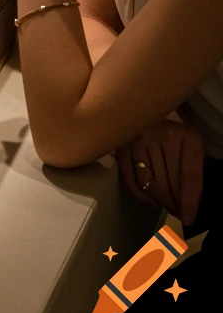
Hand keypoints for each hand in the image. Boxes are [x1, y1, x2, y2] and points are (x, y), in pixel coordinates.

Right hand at [117, 111, 204, 226]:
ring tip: (164, 204)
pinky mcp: (121, 142)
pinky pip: (129, 177)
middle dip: (173, 203)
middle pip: (168, 184)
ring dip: (157, 200)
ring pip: (149, 183)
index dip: (190, 202)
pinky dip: (139, 194)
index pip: (191, 178)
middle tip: (176, 210)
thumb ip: (191, 166)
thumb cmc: (174, 119)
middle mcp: (163, 135)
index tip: (188, 218)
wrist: (147, 94)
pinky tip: (149, 201)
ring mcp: (139, 138)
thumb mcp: (190, 138)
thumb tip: (185, 203)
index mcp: (187, 134)